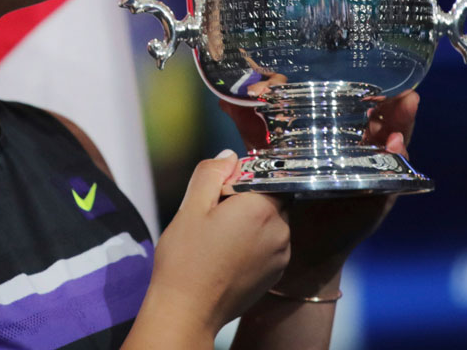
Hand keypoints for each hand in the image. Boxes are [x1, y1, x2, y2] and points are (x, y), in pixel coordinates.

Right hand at [144, 151, 291, 336]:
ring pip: (270, 222)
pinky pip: (270, 245)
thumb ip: (212, 173)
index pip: (263, 174)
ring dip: (250, 222)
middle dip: (245, 200)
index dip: (239, 178)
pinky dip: (253, 244)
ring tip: (218, 239)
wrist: (188, 311)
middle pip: (269, 197)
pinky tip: (226, 255)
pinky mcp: (275, 274)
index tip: (217, 191)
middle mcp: (280, 230)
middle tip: (214, 216)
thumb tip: (230, 156)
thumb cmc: (185, 260)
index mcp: (261, 208)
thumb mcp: (191, 207)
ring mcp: (281, 255)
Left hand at [219, 90, 418, 295]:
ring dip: (402, 124)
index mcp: (336, 141)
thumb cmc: (283, 197)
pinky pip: (394, 178)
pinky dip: (398, 160)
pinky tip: (396, 145)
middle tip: (400, 84)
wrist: (292, 243)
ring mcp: (371, 175)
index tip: (363, 70)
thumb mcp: (269, 156)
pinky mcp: (378, 198)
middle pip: (381, 122)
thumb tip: (227, 98)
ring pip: (394, 144)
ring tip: (407, 103)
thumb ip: (252, 129)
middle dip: (392, 102)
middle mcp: (358, 154)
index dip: (361, 91)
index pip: (355, 108)